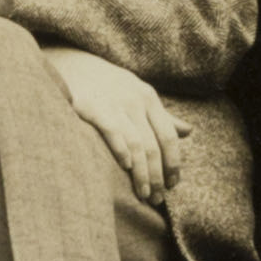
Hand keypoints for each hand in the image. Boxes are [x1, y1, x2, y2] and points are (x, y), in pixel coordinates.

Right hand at [49, 46, 177, 200]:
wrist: (70, 61)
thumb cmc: (106, 84)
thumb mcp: (137, 94)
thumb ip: (161, 115)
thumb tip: (189, 131)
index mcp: (149, 99)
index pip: (168, 136)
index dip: (173, 162)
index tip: (174, 184)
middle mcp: (136, 101)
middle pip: (154, 144)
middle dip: (158, 175)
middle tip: (158, 199)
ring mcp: (115, 103)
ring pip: (137, 143)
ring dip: (142, 173)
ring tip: (144, 195)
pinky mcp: (92, 106)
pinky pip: (113, 130)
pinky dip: (122, 148)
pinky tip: (126, 167)